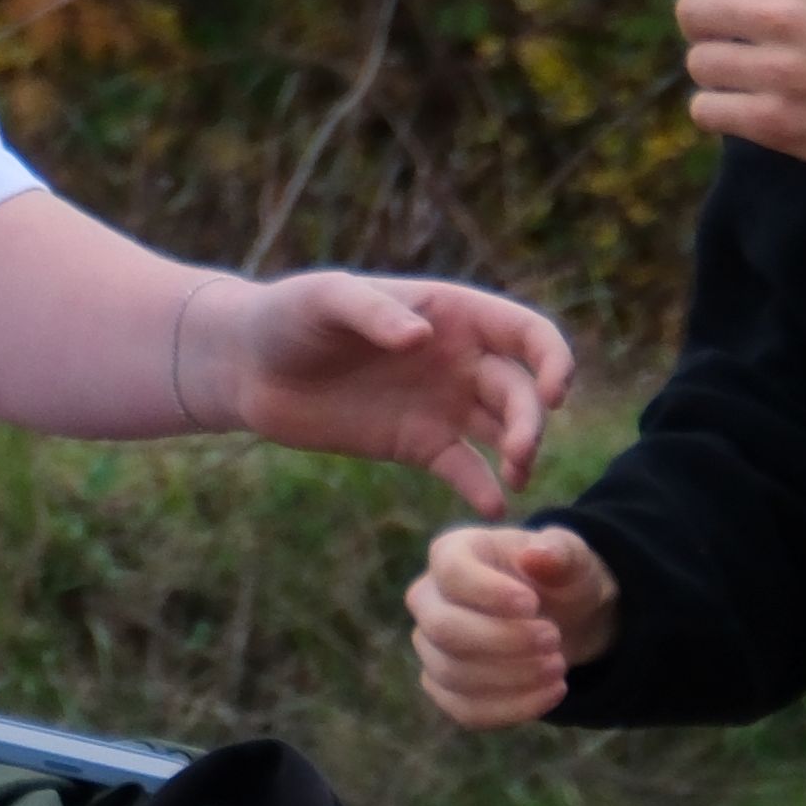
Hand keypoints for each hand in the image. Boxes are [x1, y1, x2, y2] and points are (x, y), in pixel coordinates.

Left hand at [216, 271, 572, 515]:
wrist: (250, 367)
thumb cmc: (290, 315)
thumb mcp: (325, 299)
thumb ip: (372, 312)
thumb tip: (421, 339)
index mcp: (453, 313)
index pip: (527, 332)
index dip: (553, 359)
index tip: (555, 393)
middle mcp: (460, 359)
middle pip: (522, 389)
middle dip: (531, 421)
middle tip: (518, 454)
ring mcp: (443, 404)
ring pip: (504, 430)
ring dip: (521, 453)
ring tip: (514, 477)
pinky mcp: (419, 445)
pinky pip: (465, 469)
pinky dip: (483, 488)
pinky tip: (492, 506)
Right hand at [410, 523, 619, 729]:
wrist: (564, 619)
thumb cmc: (558, 580)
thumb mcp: (571, 559)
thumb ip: (560, 553)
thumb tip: (536, 555)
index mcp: (452, 553)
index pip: (450, 572)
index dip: (488, 592)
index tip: (532, 605)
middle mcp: (428, 599)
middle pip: (444, 629)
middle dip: (503, 641)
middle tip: (553, 639)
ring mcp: (431, 646)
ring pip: (452, 673)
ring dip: (512, 677)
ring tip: (558, 666)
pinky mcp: (444, 687)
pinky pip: (464, 710)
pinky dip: (511, 708)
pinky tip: (551, 693)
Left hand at [679, 0, 805, 181]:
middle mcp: (786, 14)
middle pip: (690, 10)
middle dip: (701, 27)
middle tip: (728, 42)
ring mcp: (781, 70)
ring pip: (698, 63)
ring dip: (716, 73)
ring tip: (750, 78)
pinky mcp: (778, 122)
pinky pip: (706, 110)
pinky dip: (719, 111)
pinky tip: (746, 108)